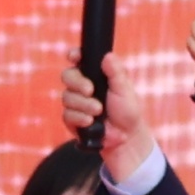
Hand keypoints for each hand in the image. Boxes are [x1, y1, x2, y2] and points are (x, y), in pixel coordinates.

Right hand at [60, 63, 150, 182]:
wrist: (126, 138)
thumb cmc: (127, 111)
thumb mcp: (124, 90)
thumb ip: (115, 73)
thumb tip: (107, 56)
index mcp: (95, 75)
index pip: (80, 60)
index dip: (74, 56)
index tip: (75, 57)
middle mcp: (82, 86)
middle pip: (67, 76)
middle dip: (77, 83)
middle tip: (90, 90)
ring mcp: (75, 102)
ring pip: (67, 97)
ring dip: (84, 105)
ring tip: (99, 111)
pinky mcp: (71, 119)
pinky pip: (67, 114)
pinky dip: (80, 118)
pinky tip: (90, 122)